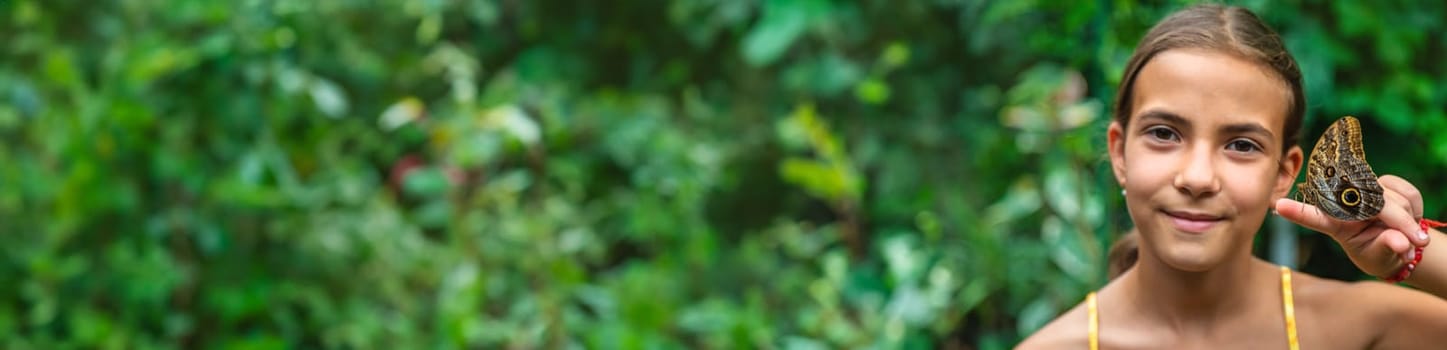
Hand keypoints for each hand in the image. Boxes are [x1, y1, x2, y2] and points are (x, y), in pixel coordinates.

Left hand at [1275, 175, 1431, 277]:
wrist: (1401, 243)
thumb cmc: (1380, 254)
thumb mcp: (1381, 258)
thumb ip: (1387, 249)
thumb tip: (1399, 241)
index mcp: (1335, 225)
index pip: (1313, 217)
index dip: (1297, 212)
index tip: (1279, 206)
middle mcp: (1348, 204)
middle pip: (1370, 204)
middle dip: (1398, 221)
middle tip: (1417, 242)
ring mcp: (1366, 191)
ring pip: (1393, 198)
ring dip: (1408, 219)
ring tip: (1411, 238)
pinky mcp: (1386, 183)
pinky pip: (1407, 192)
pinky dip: (1415, 208)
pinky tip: (1411, 219)